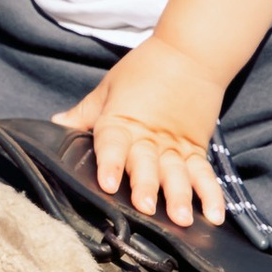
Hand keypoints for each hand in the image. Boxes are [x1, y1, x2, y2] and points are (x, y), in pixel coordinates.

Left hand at [56, 34, 226, 224]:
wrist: (190, 51)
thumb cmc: (145, 68)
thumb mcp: (109, 87)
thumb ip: (85, 112)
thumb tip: (55, 124)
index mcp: (122, 121)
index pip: (113, 144)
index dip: (110, 163)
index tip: (108, 184)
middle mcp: (150, 137)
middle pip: (147, 164)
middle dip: (146, 186)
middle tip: (145, 208)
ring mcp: (175, 145)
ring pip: (177, 173)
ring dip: (179, 196)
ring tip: (181, 219)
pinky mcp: (196, 149)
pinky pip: (204, 174)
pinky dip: (211, 194)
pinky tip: (215, 215)